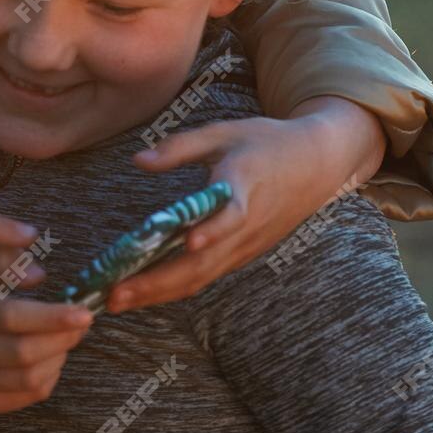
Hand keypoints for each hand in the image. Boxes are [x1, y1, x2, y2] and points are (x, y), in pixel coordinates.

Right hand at [0, 242, 90, 412]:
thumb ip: (6, 258)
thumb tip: (39, 275)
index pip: (10, 317)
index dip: (52, 318)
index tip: (85, 312)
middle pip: (22, 354)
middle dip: (62, 340)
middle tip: (82, 323)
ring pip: (28, 379)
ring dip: (58, 358)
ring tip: (65, 338)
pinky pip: (25, 396)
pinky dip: (48, 376)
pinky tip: (48, 357)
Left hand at [110, 96, 384, 311]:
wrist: (318, 164)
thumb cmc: (266, 142)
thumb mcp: (224, 132)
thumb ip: (180, 146)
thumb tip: (138, 160)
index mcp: (244, 186)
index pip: (231, 214)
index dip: (212, 230)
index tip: (188, 242)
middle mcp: (247, 224)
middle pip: (204, 261)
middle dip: (158, 281)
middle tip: (114, 293)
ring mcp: (247, 244)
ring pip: (202, 275)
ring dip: (159, 291)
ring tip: (117, 300)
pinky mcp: (244, 253)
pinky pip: (207, 275)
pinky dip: (175, 287)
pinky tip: (143, 293)